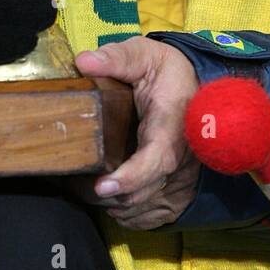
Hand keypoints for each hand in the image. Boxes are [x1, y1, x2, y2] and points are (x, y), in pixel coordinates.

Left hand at [74, 36, 200, 228]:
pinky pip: (147, 214)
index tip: (102, 185)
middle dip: (107, 194)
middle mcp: (179, 157)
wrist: (194, 87)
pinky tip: (106, 194)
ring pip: (142, 207)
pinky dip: (123, 212)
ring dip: (111, 204)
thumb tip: (83, 62)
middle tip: (75, 183)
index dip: (131, 177)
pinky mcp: (174, 188)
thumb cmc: (167, 72)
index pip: (157, 159)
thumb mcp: (145, 55)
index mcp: (171, 125)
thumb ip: (117, 58)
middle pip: (144, 192)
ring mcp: (179, 176)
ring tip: (83, 188)